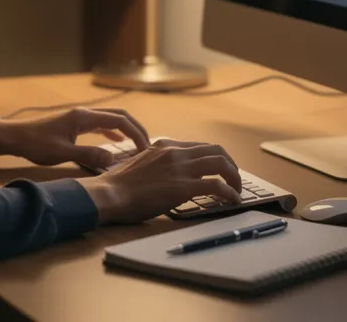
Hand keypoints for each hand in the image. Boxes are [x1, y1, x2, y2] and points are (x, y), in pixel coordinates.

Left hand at [0, 108, 150, 167]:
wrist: (15, 137)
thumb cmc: (36, 144)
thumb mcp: (63, 154)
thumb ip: (89, 156)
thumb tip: (114, 160)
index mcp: (84, 117)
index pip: (120, 120)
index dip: (136, 133)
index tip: (146, 149)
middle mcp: (85, 113)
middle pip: (119, 115)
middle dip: (136, 129)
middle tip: (149, 146)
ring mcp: (80, 117)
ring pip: (111, 119)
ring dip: (126, 129)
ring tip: (137, 145)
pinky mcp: (75, 123)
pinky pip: (101, 124)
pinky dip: (113, 132)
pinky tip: (116, 143)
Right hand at [75, 138, 242, 224]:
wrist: (109, 194)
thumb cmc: (119, 185)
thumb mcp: (140, 163)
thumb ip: (158, 163)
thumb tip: (169, 174)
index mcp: (165, 145)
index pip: (200, 146)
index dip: (215, 157)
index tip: (220, 169)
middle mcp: (175, 152)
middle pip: (216, 150)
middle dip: (230, 164)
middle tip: (234, 178)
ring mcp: (180, 168)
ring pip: (221, 164)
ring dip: (234, 177)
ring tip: (237, 190)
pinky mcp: (183, 187)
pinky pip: (217, 186)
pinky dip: (229, 193)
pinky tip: (233, 201)